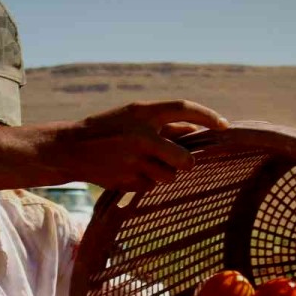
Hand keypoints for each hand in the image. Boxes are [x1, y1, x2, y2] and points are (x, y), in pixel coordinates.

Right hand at [52, 100, 228, 192]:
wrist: (70, 149)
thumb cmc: (108, 130)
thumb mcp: (133, 118)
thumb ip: (164, 124)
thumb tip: (196, 129)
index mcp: (143, 112)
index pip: (184, 108)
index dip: (208, 116)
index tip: (225, 126)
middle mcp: (141, 135)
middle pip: (184, 158)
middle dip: (186, 164)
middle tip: (183, 163)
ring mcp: (134, 160)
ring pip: (169, 176)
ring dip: (163, 174)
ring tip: (143, 164)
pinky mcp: (127, 180)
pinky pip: (150, 186)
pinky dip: (145, 182)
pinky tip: (128, 172)